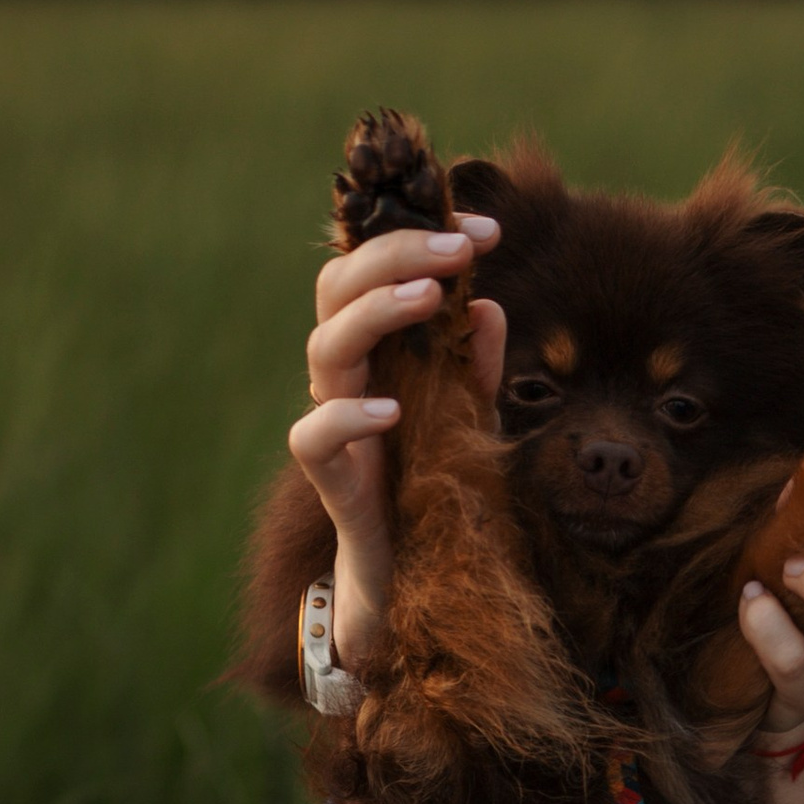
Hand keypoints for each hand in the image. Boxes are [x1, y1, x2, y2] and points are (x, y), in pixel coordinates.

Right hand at [289, 213, 504, 665]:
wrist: (412, 573)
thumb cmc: (434, 481)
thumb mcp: (469, 416)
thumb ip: (475, 365)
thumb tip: (489, 307)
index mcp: (375, 346)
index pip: (376, 269)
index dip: (421, 238)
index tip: (487, 230)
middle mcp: (346, 374)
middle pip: (337, 286)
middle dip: (395, 253)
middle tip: (458, 249)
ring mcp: (332, 421)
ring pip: (323, 345)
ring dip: (374, 311)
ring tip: (429, 297)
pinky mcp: (330, 477)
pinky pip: (313, 436)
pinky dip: (348, 417)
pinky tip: (393, 409)